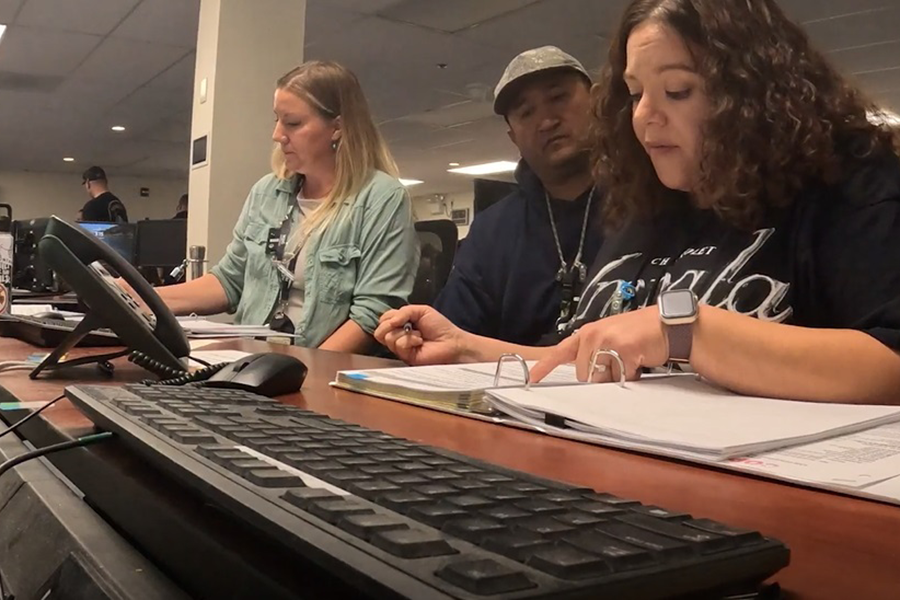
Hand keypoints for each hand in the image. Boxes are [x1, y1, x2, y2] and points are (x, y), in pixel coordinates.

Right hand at [375, 305, 466, 364]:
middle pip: (379, 331)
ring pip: (387, 338)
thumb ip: (404, 311)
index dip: (389, 317)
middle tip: (405, 325)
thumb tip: (391, 321)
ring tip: (418, 334)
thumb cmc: (439, 326)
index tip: (402, 316)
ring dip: (404, 333)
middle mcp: (398, 336)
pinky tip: (419, 342)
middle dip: (390, 325)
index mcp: (400, 324)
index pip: (382, 320)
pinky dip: (409, 340)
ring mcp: (401, 348)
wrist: (452, 342)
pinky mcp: (405, 357)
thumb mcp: (421, 311)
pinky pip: (398, 345)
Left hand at [531, 306, 669, 382]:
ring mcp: (606, 341)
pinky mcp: (622, 349)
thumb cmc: (640, 335)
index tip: (532, 378)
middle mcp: (593, 335)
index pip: (561, 351)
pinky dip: (632, 374)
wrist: (667, 325)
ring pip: (601, 377)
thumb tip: (587, 378)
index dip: (545, 366)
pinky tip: (639, 360)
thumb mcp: (610, 339)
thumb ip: (594, 355)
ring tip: (629, 360)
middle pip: (584, 374)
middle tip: (618, 363)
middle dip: (601, 377)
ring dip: (617, 376)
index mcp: (587, 333)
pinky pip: (621, 376)